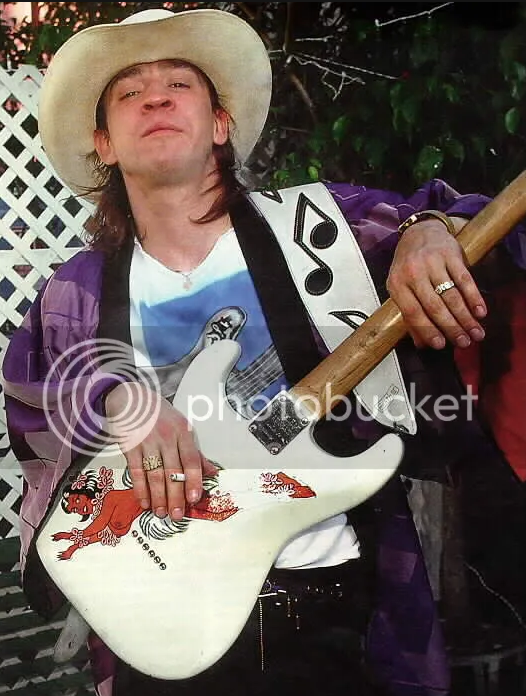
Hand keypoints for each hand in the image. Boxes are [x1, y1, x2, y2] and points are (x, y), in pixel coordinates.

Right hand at [104, 382, 216, 520]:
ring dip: (158, 497)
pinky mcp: (129, 447)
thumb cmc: (159, 414)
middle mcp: (166, 437)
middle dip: (175, 496)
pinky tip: (144, 502)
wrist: (130, 398)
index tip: (194, 499)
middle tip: (177, 515)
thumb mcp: (181, 427)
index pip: (191, 460)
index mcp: (183, 432)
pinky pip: (135, 472)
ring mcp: (147, 442)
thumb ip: (195, 451)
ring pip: (154, 475)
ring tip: (161, 513)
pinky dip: (140, 489)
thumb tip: (212, 472)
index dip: (194, 480)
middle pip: (172, 471)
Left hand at [386, 218, 486, 348]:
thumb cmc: (409, 267)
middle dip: (451, 328)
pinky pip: (465, 279)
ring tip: (476, 333)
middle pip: (434, 306)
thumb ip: (409, 316)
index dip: (427, 330)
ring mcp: (432, 262)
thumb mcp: (401, 288)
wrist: (420, 232)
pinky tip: (480, 312)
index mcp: (396, 284)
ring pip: (451, 295)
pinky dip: (474, 297)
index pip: (412, 312)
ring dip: (466, 317)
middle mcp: (413, 272)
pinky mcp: (451, 254)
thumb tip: (422, 345)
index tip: (441, 346)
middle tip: (464, 343)